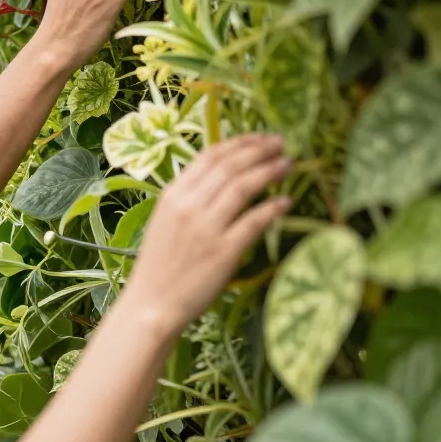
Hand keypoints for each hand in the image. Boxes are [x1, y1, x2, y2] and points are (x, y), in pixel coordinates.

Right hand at [126, 135, 292, 332]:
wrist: (152, 303)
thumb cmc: (160, 264)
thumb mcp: (165, 221)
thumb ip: (189, 198)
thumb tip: (223, 178)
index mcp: (172, 195)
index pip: (209, 157)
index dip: (239, 143)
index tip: (259, 138)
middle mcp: (188, 206)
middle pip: (230, 167)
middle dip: (259, 151)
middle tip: (282, 144)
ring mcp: (206, 229)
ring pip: (243, 187)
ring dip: (270, 171)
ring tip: (288, 164)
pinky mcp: (223, 252)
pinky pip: (254, 222)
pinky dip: (272, 208)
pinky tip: (286, 201)